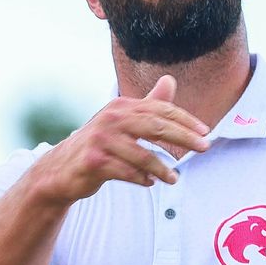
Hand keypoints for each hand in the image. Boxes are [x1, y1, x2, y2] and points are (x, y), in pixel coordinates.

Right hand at [30, 75, 209, 203]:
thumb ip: (148, 104)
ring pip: (142, 154)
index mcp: (121, 106)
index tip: (205, 132)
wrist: (61, 168)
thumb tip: (170, 80)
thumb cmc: (99, 144)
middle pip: (156, 126)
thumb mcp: (122, 120)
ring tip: (174, 178)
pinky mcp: (94, 161)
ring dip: (162, 168)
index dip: (185, 120)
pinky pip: (126, 171)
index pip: (160, 109)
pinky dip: (141, 178)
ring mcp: (101, 140)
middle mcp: (111, 118)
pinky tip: (149, 183)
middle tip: (204, 148)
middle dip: (183, 137)